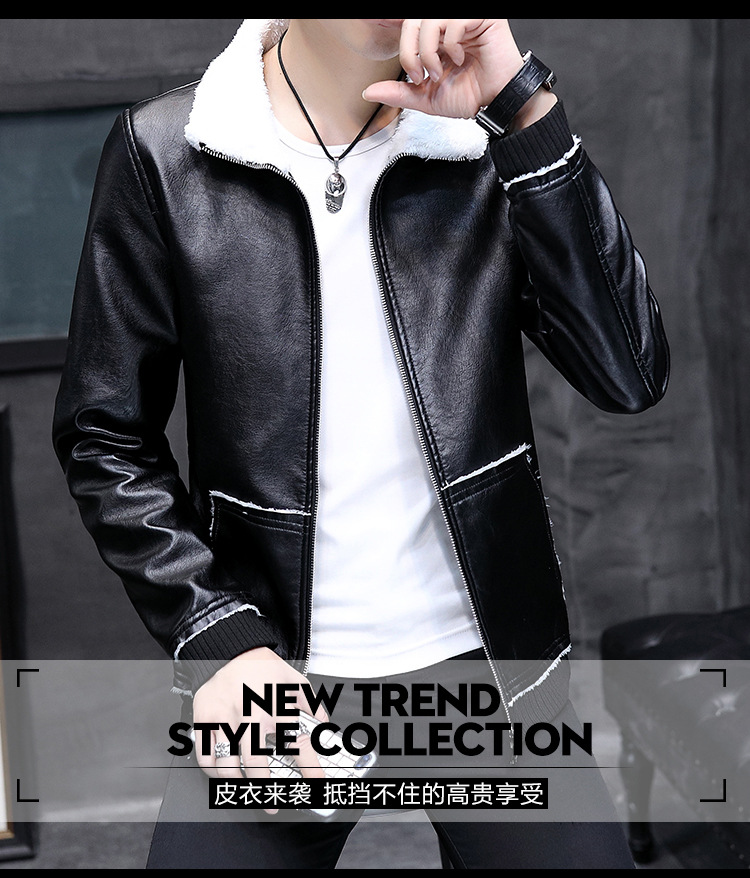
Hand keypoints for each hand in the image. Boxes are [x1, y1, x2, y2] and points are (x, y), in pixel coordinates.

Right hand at [192, 647, 326, 813]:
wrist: (232, 650)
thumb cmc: (265, 669)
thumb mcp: (296, 682)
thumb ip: (312, 707)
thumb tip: (324, 728)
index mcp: (277, 706)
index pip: (298, 744)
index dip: (310, 769)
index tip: (317, 786)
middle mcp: (251, 714)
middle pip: (255, 762)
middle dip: (264, 788)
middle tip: (271, 801)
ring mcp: (225, 717)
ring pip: (226, 764)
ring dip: (235, 783)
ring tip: (243, 789)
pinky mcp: (206, 717)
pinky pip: (205, 755)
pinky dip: (212, 771)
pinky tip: (222, 773)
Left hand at [363, 19, 555, 126]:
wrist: (496, 103)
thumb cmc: (470, 97)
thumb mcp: (426, 98)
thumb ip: (399, 92)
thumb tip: (369, 92)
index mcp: (436, 37)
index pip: (409, 28)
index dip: (406, 50)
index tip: (414, 76)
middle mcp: (449, 24)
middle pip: (415, 20)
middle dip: (412, 50)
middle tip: (421, 75)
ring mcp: (466, 18)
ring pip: (432, 19)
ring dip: (429, 51)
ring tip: (441, 72)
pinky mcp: (484, 17)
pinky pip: (455, 19)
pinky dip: (452, 44)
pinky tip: (461, 58)